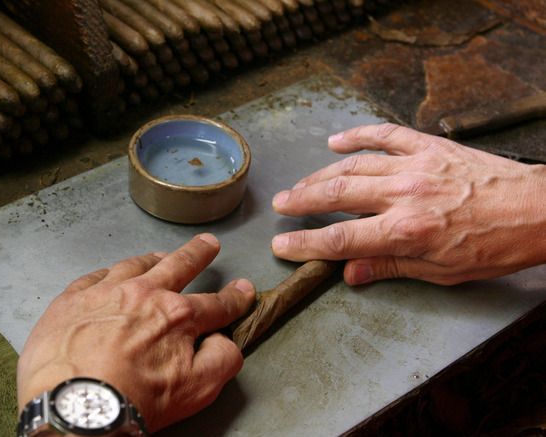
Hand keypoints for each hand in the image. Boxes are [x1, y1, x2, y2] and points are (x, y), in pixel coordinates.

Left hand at [17, 234, 254, 431]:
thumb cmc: (134, 400)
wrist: (74, 405)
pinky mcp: (73, 299)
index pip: (215, 304)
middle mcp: (145, 294)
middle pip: (178, 266)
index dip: (234, 298)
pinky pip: (94, 276)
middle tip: (208, 244)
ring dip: (153, 259)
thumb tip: (224, 340)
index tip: (243, 289)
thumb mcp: (197, 389)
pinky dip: (108, 273)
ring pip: (135, 265)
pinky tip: (109, 274)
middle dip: (198, 254)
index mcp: (178, 316)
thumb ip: (221, 360)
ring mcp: (106, 292)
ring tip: (160, 255)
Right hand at [271, 123, 545, 285]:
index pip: (341, 239)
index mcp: (406, 231)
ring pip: (354, 165)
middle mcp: (403, 195)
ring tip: (299, 184)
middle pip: (337, 195)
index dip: (306, 243)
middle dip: (302, 200)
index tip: (281, 243)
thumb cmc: (494, 246)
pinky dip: (358, 136)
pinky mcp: (429, 146)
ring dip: (321, 174)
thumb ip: (391, 267)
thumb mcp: (442, 272)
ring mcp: (415, 165)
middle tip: (280, 204)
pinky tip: (336, 141)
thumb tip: (350, 274)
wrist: (538, 210)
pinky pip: (385, 135)